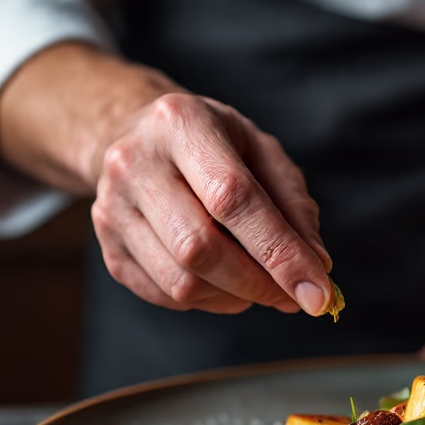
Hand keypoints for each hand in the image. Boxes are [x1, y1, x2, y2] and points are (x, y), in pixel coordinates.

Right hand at [0, 43, 332, 315]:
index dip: (280, 253)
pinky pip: (164, 295)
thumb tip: (317, 266)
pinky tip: (223, 282)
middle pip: (200, 248)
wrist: (139, 137)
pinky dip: (207, 301)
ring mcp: (112, 206)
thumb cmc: (213, 145)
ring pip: (181, 281)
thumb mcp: (261, 152)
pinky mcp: (107, 245)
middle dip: (258, 284)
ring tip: (258, 285)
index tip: (318, 294)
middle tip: (292, 297)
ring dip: (234, 297)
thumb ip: (294, 206)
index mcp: (181, 123)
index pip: (234, 199)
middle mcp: (134, 161)